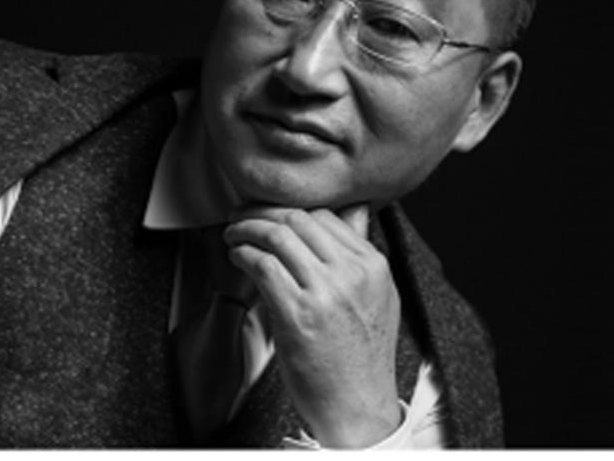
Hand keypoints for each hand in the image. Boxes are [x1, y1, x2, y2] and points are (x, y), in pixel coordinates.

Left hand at [224, 204, 401, 447]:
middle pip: (299, 218)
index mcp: (373, 265)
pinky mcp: (297, 313)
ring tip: (234, 233)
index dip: (290, 208)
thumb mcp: (379, 295)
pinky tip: (237, 256)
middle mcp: (352, 273)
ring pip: (278, 236)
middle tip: (243, 214)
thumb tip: (352, 211)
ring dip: (246, 229)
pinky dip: (243, 254)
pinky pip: (263, 265)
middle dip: (263, 211)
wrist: (357, 406)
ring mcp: (325, 292)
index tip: (272, 212)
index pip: (326, 215)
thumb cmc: (362, 357)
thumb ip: (360, 253)